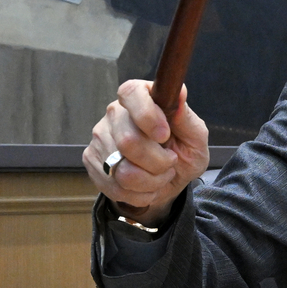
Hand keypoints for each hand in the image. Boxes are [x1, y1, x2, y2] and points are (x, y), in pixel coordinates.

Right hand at [84, 80, 210, 226]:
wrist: (168, 181)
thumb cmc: (182, 153)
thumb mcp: (195, 138)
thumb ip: (186, 118)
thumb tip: (179, 94)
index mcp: (142, 97)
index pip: (131, 93)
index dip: (147, 116)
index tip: (164, 136)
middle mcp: (115, 113)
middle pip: (128, 141)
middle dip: (158, 162)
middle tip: (170, 163)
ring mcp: (100, 137)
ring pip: (122, 170)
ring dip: (151, 181)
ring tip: (159, 175)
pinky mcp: (92, 160)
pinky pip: (115, 186)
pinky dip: (139, 194)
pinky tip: (146, 185)